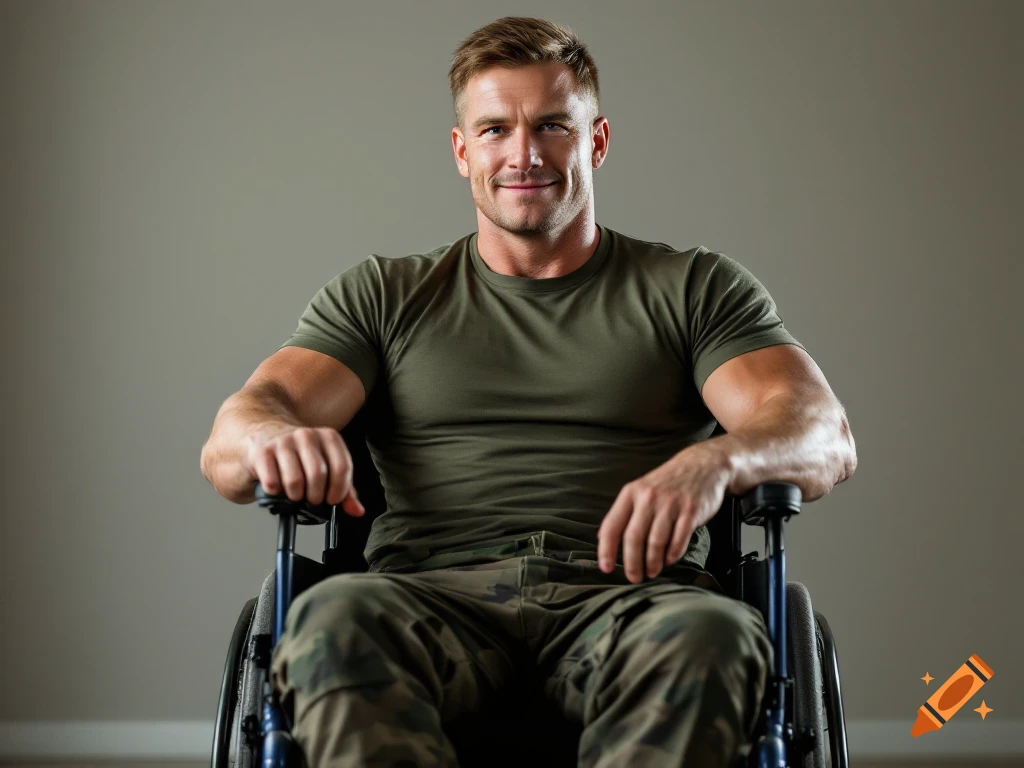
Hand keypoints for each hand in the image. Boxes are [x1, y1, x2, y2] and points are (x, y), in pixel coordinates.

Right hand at [243, 423, 364, 516]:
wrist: (264, 435)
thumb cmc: (299, 455)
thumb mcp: (326, 466)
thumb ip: (345, 489)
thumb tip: (357, 510)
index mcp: (328, 437)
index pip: (342, 467)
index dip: (339, 490)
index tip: (333, 499)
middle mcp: (306, 435)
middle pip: (318, 474)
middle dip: (316, 496)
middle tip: (312, 499)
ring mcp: (283, 442)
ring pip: (295, 480)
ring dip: (295, 496)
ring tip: (295, 494)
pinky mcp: (262, 452)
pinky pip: (272, 483)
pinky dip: (275, 492)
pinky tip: (277, 487)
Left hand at [597, 443, 732, 582]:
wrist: (702, 465)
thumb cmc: (668, 482)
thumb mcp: (641, 489)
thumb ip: (624, 512)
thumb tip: (603, 537)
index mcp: (631, 493)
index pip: (612, 525)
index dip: (606, 549)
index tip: (605, 567)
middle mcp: (648, 497)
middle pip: (634, 537)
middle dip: (632, 562)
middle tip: (633, 577)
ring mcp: (671, 504)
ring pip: (656, 541)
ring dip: (653, 562)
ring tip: (652, 571)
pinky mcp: (691, 511)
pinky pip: (679, 539)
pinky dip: (672, 554)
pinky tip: (669, 559)